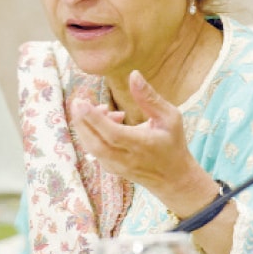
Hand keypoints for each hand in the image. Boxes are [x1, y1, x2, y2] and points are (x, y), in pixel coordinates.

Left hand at [70, 70, 209, 201]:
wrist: (173, 179)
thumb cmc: (172, 143)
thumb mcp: (170, 117)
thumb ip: (150, 98)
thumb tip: (134, 74)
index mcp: (142, 145)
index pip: (113, 134)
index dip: (94, 118)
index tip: (80, 102)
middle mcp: (126, 159)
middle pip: (95, 142)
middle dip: (81, 120)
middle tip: (79, 100)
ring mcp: (115, 166)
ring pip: (91, 145)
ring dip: (87, 124)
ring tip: (105, 108)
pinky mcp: (109, 167)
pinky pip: (93, 148)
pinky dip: (92, 132)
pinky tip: (110, 120)